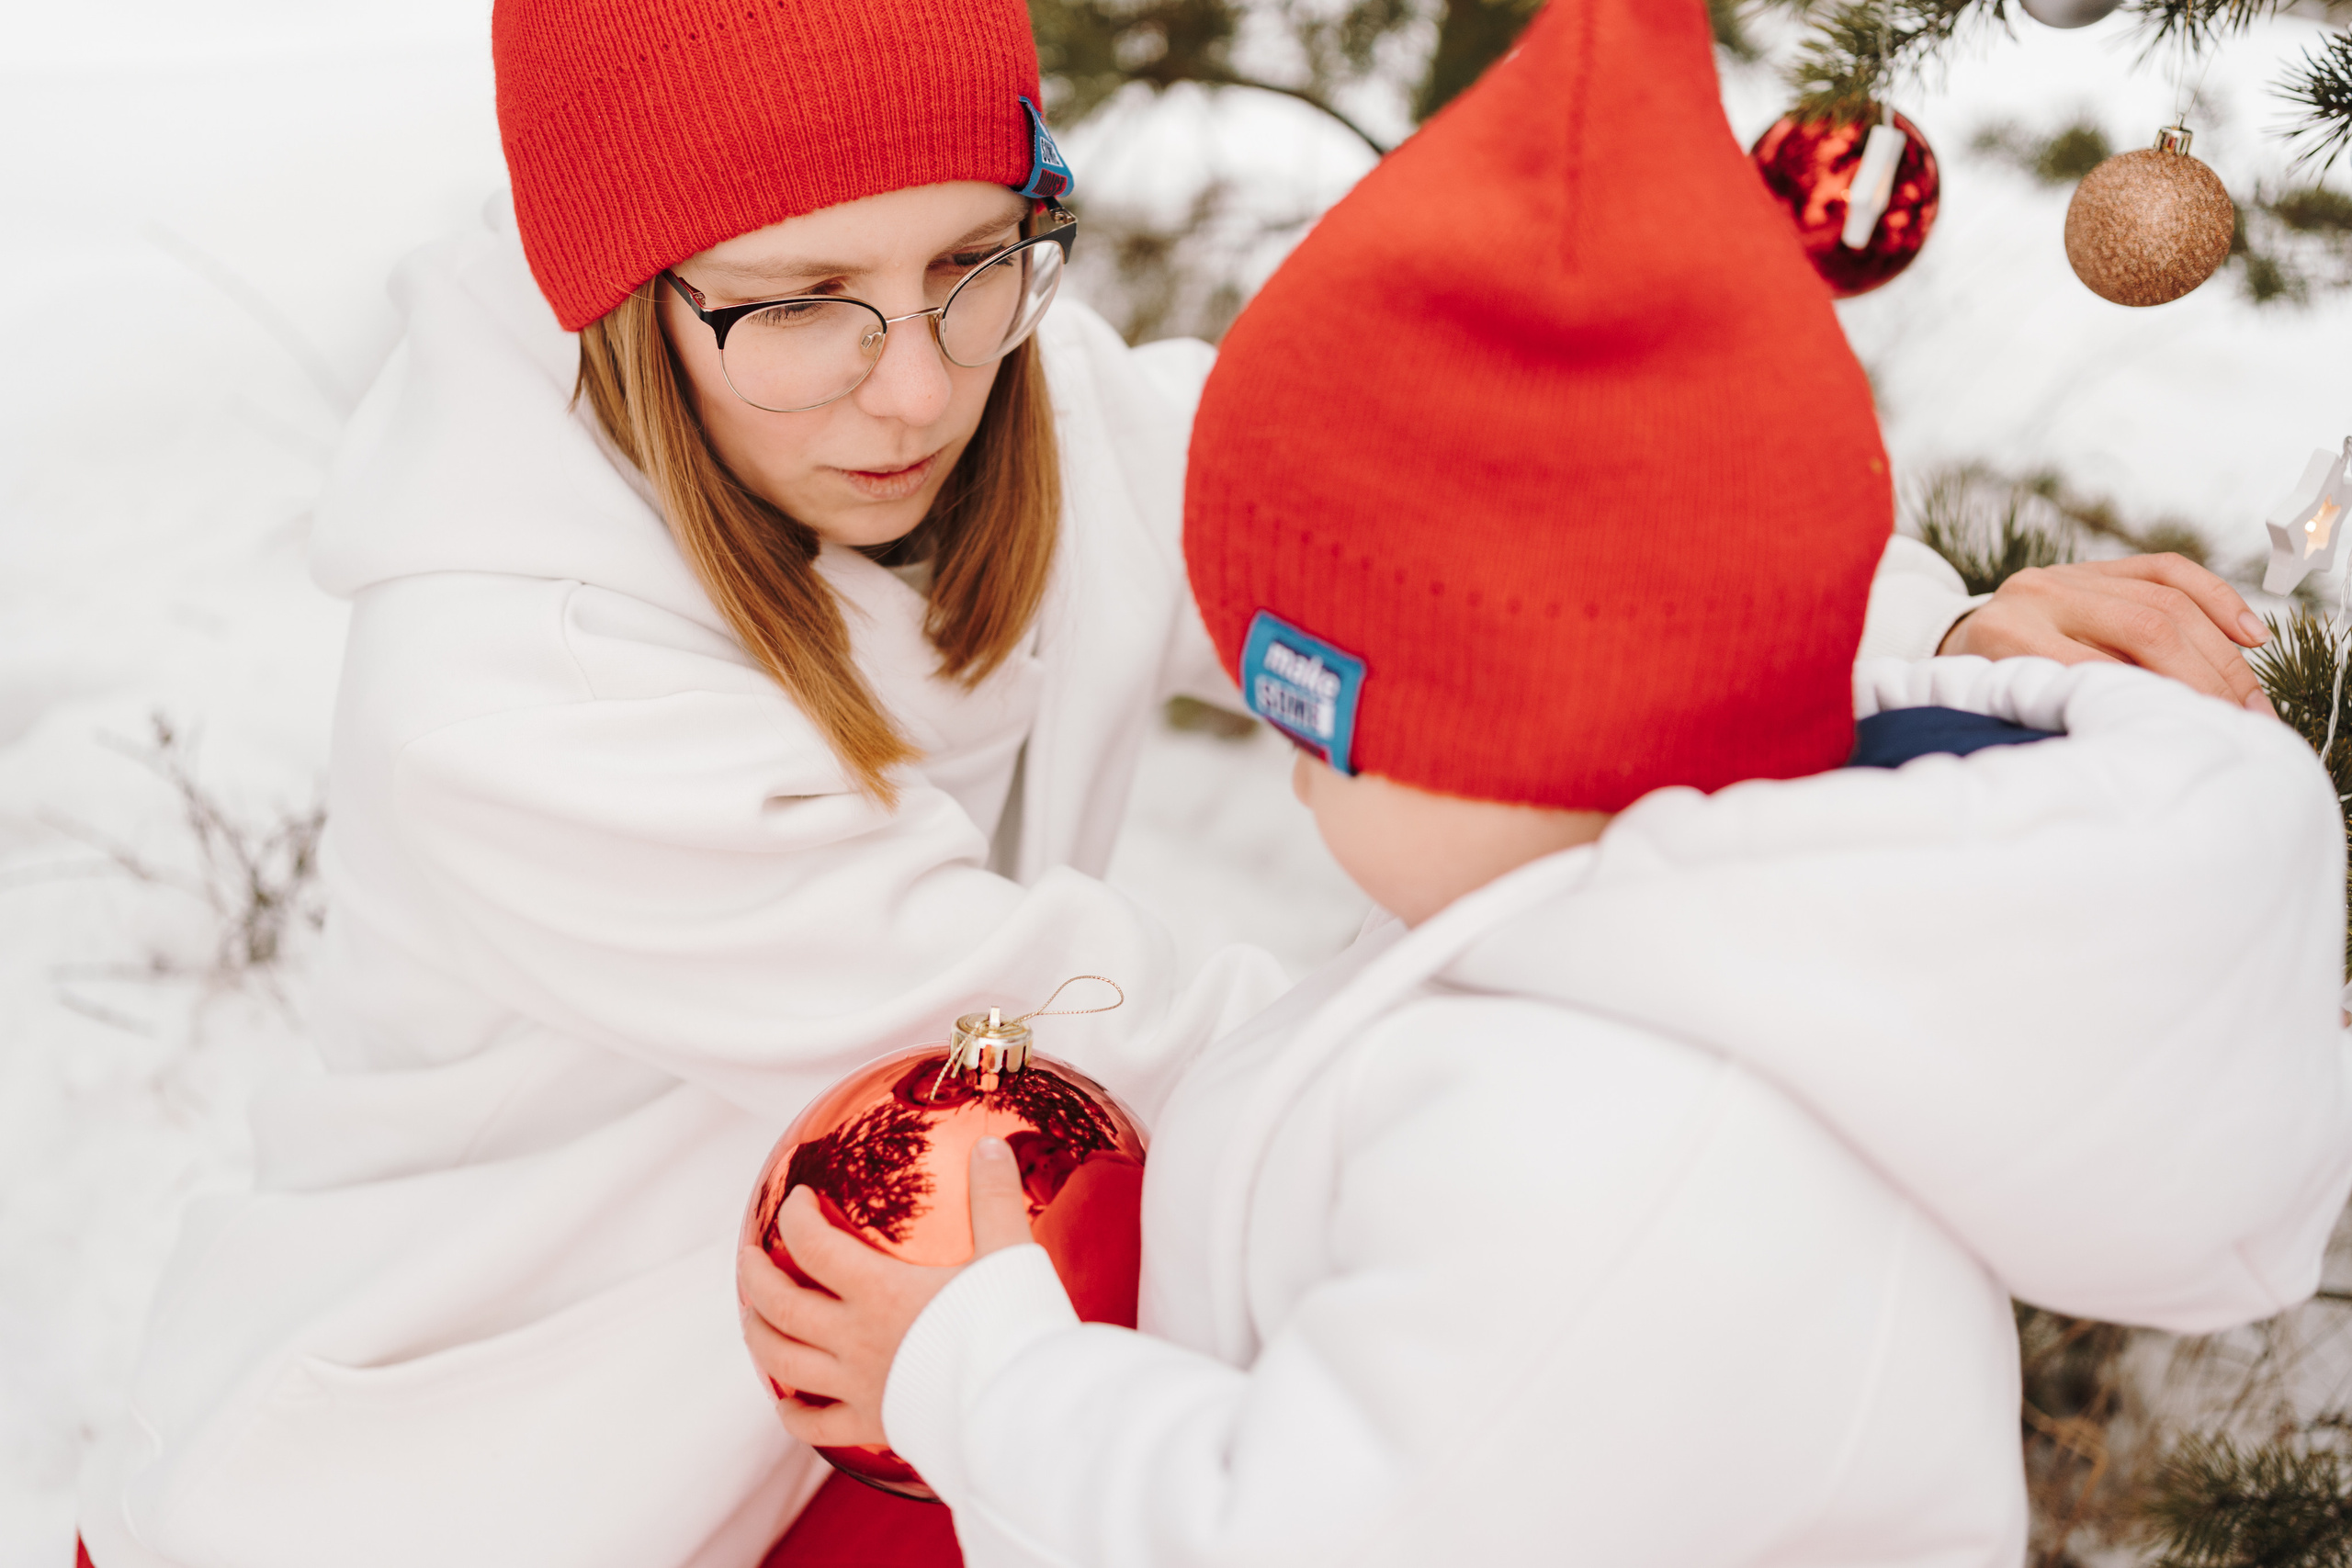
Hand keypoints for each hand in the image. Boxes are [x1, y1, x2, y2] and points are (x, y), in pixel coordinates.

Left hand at [737, 1138, 1034, 1448]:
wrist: (1021, 1412)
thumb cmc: (1015, 1331)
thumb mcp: (1009, 1253)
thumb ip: (994, 1198)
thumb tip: (991, 1147)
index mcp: (880, 1291)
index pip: (814, 1245)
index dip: (796, 1217)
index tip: (798, 1200)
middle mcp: (857, 1338)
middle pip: (782, 1305)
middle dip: (755, 1277)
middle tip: (749, 1256)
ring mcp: (859, 1385)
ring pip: (784, 1364)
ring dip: (759, 1337)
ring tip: (752, 1319)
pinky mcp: (874, 1423)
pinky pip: (816, 1427)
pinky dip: (793, 1415)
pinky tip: (787, 1405)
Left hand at [1937, 555, 2276, 715]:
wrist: (1951, 647)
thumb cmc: (1980, 697)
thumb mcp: (1999, 714)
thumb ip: (2059, 718)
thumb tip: (2150, 744)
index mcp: (2006, 637)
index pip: (2102, 670)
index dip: (2160, 704)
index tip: (2202, 742)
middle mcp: (2037, 596)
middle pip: (2147, 629)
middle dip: (2207, 680)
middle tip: (2246, 725)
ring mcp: (2068, 574)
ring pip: (2167, 601)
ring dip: (2221, 654)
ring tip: (2252, 701)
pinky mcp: (2093, 565)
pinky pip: (2168, 570)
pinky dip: (2216, 601)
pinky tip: (2250, 637)